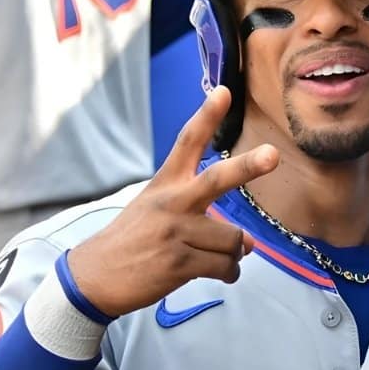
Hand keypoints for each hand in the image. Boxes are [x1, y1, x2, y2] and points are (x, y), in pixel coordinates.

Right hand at [67, 87, 278, 317]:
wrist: (95, 277)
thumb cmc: (133, 240)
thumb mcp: (156, 208)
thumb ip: (205, 217)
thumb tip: (249, 243)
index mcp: (166, 182)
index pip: (188, 142)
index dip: (207, 116)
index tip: (225, 92)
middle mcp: (172, 202)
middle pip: (217, 179)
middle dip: (248, 167)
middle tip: (273, 155)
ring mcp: (175, 232)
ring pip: (234, 240)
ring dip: (234, 253)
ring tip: (214, 257)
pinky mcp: (178, 263)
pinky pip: (225, 266)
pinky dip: (229, 273)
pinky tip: (218, 273)